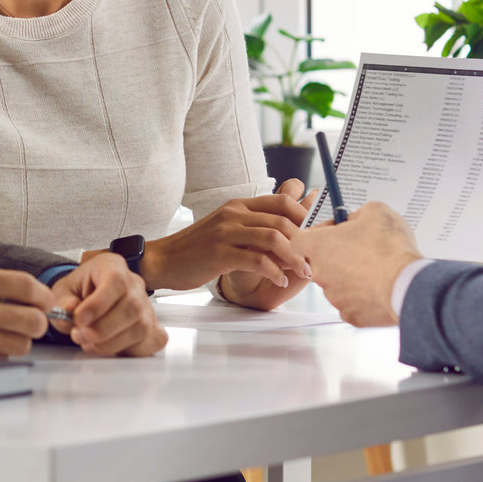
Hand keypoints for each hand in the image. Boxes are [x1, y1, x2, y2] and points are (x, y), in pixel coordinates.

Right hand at [0, 265, 50, 357]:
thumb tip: (11, 289)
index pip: (27, 286)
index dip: (42, 295)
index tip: (43, 299)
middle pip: (32, 320)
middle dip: (38, 320)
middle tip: (32, 318)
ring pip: (20, 343)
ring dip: (21, 338)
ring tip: (12, 332)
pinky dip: (1, 352)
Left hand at [51, 252, 166, 356]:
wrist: (86, 299)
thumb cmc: (77, 292)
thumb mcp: (61, 292)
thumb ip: (62, 302)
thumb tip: (71, 308)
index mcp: (112, 266)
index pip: (116, 281)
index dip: (99, 303)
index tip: (80, 319)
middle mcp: (134, 284)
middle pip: (131, 307)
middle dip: (102, 329)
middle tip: (79, 335)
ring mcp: (147, 306)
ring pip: (140, 328)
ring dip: (111, 342)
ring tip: (88, 342)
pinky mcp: (152, 326)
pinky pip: (152, 342)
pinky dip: (130, 350)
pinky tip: (109, 346)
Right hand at [141, 182, 313, 294]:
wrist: (163, 260)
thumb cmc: (197, 249)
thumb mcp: (226, 229)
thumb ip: (252, 226)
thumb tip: (287, 234)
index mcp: (238, 205)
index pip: (282, 201)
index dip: (306, 216)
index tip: (319, 235)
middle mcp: (234, 214)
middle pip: (283, 218)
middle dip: (306, 239)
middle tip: (317, 257)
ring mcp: (226, 232)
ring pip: (274, 238)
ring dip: (295, 257)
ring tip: (304, 272)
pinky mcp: (220, 253)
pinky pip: (257, 260)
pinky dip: (274, 271)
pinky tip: (280, 281)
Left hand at [306, 201, 421, 327]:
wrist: (408, 283)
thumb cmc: (389, 247)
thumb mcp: (374, 211)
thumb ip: (356, 214)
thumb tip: (354, 220)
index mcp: (318, 245)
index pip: (298, 240)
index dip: (317, 234)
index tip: (335, 231)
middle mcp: (320, 273)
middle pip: (319, 262)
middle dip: (337, 255)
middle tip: (361, 248)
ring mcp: (333, 297)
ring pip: (336, 284)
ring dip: (350, 276)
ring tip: (376, 269)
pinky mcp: (350, 315)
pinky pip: (351, 303)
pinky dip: (362, 297)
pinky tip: (379, 287)